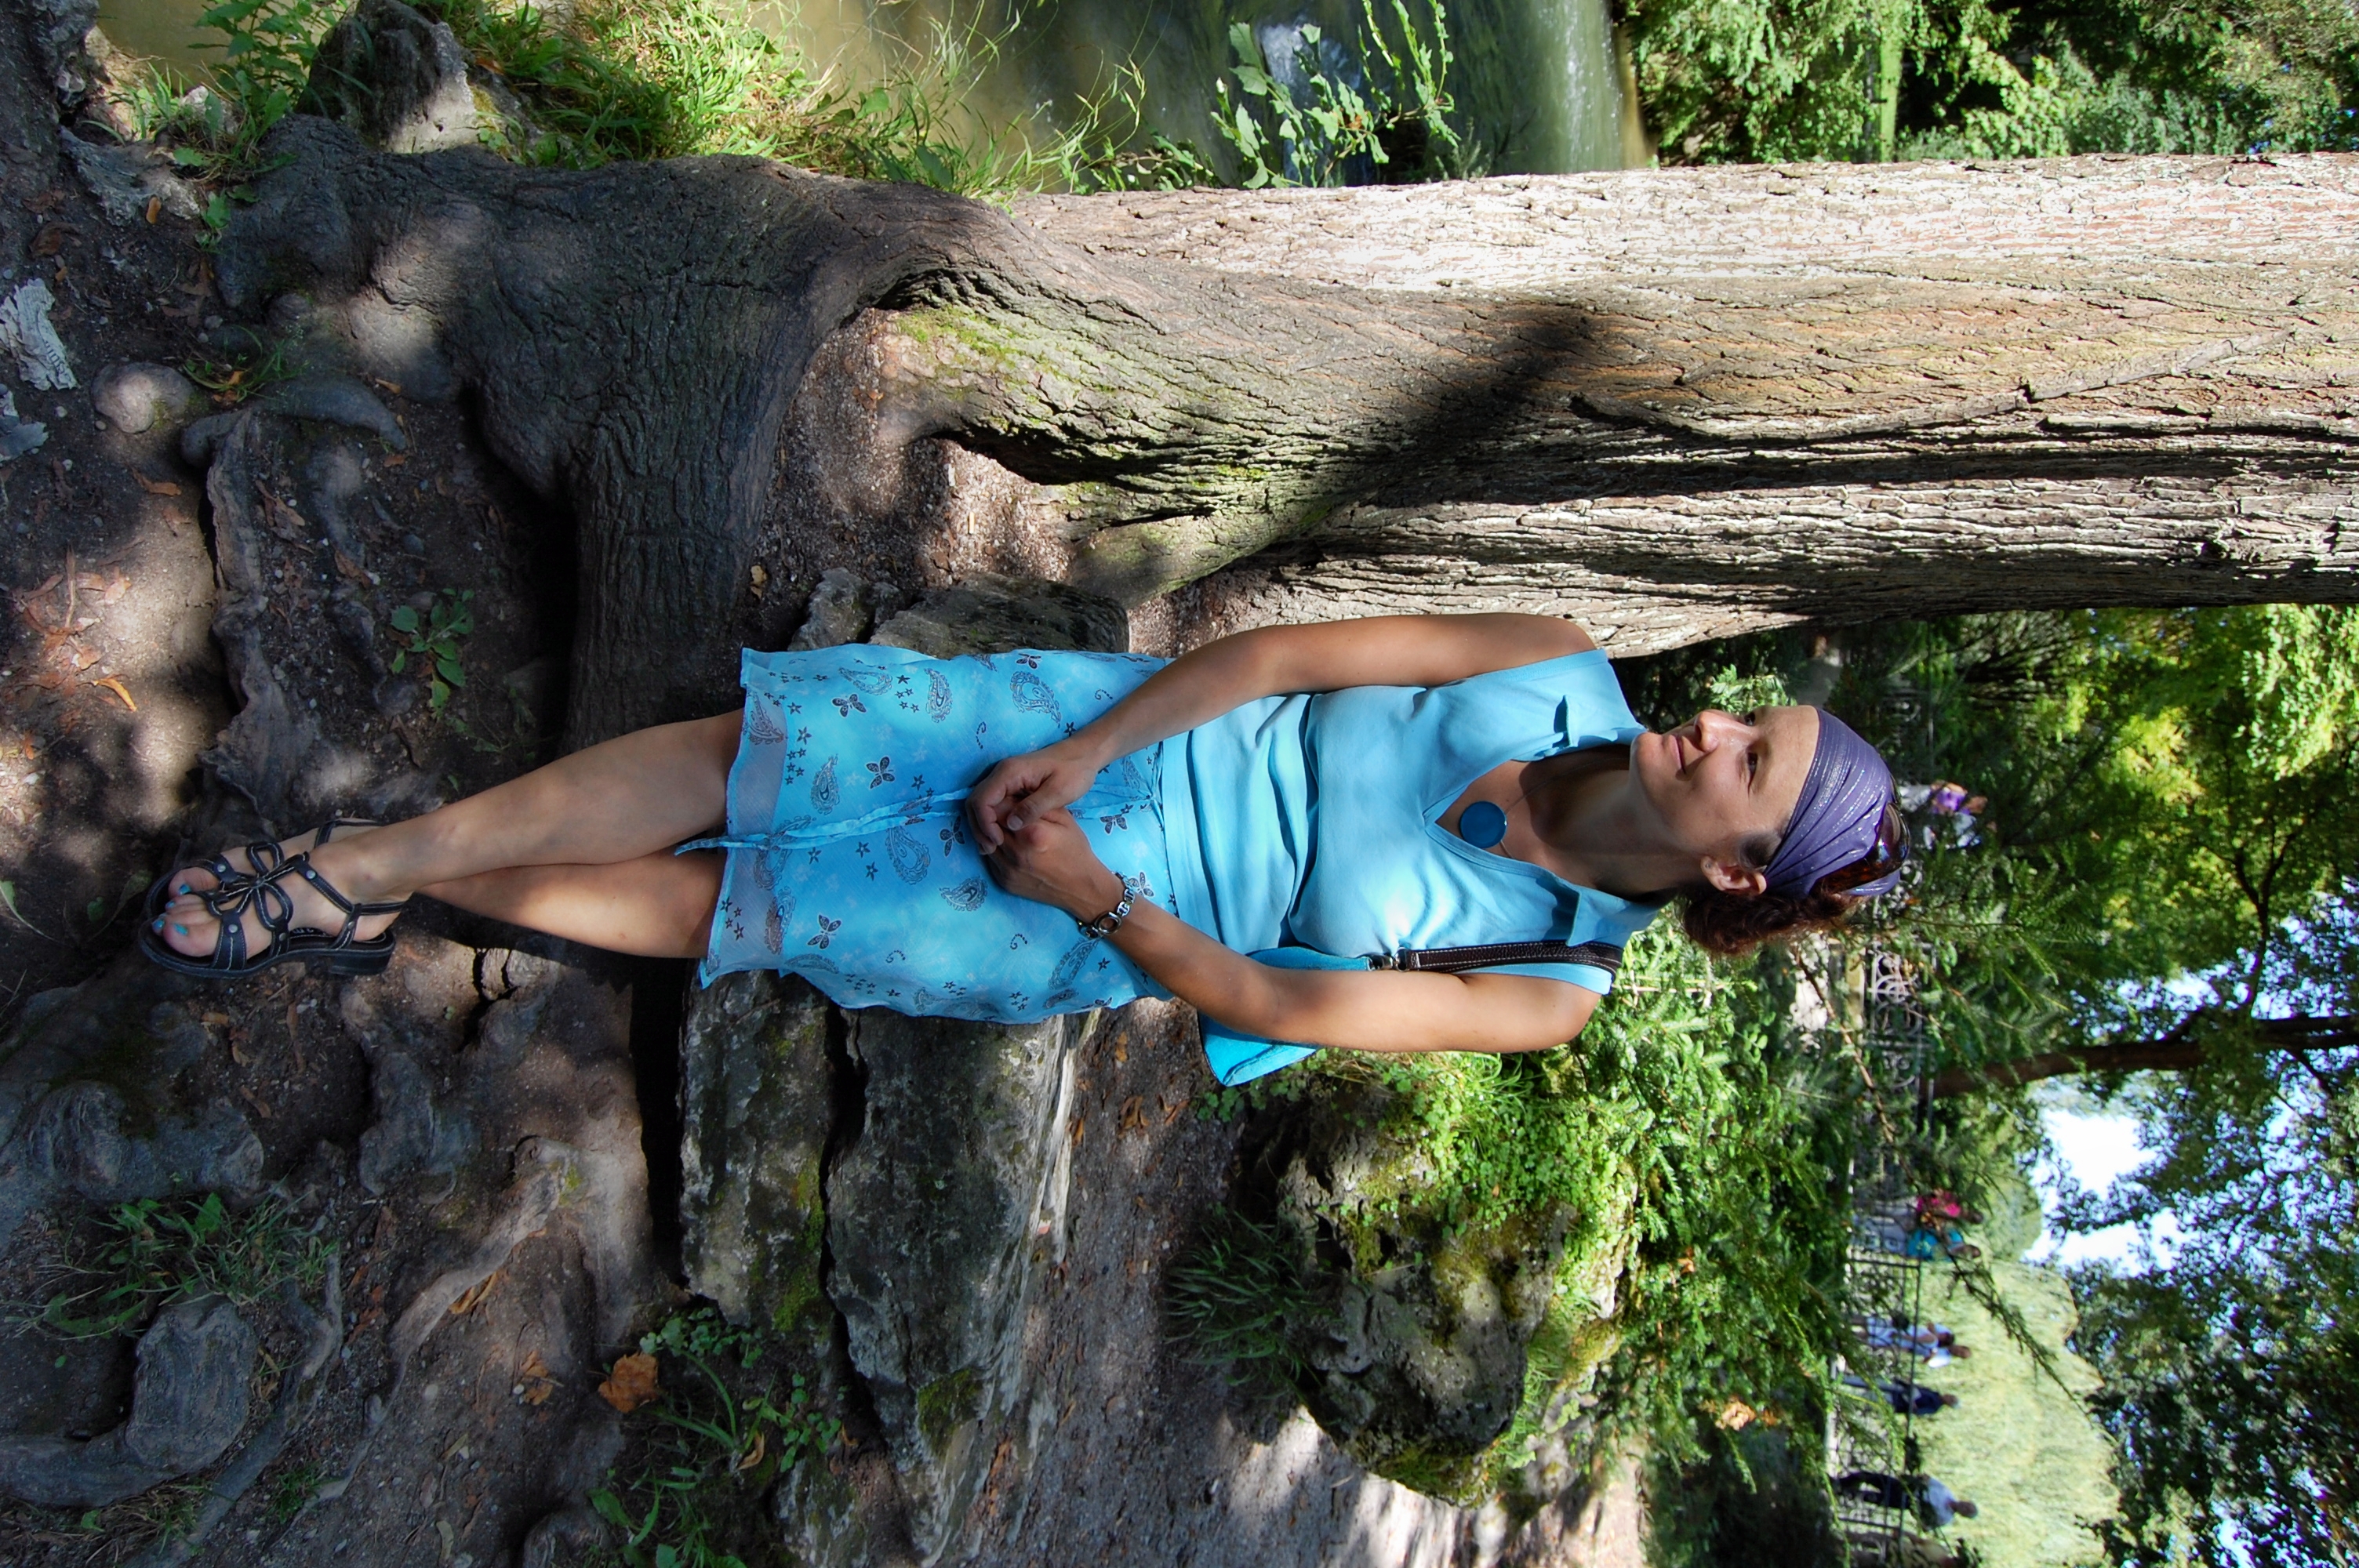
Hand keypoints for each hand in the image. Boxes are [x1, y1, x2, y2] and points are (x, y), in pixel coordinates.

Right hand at [968, 739, 1103, 852]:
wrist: (1083, 755)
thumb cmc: (1075, 771)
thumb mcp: (1059, 791)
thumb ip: (1034, 807)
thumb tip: (1010, 825)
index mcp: (1010, 772)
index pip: (982, 799)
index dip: (985, 824)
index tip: (999, 842)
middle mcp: (1001, 773)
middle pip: (975, 802)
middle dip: (980, 827)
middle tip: (990, 849)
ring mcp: (1004, 778)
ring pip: (981, 803)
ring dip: (983, 825)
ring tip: (993, 847)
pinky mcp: (1010, 784)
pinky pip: (992, 803)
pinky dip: (991, 820)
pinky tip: (1001, 835)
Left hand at [980, 807, 1124, 919]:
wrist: (1080, 887)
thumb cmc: (1075, 850)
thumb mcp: (1063, 819)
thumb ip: (1036, 805)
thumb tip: (1013, 795)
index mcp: (1031, 833)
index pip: (1000, 809)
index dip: (1004, 801)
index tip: (1011, 801)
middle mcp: (1015, 853)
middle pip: (991, 825)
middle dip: (996, 816)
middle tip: (1008, 814)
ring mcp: (1007, 870)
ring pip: (985, 842)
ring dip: (992, 833)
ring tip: (1009, 831)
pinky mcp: (1004, 881)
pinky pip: (990, 859)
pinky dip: (996, 850)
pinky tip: (1009, 846)